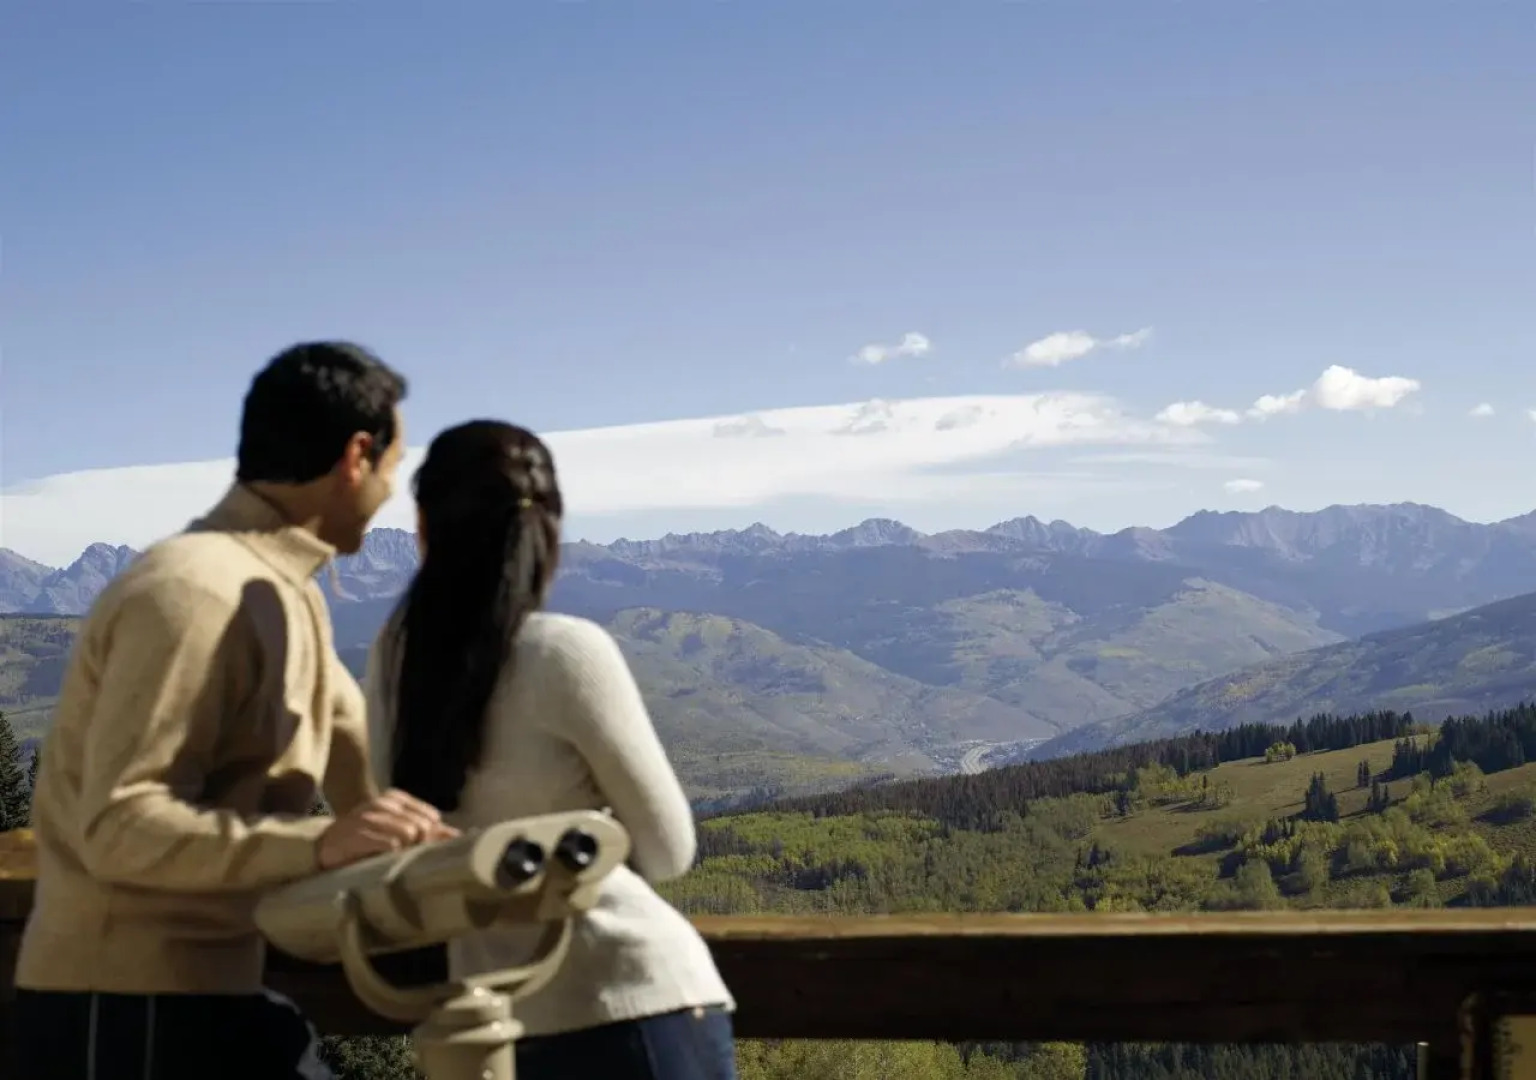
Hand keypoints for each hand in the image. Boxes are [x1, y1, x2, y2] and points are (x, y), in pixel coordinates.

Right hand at [317, 788, 459, 869]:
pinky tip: (379, 860)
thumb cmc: (366, 842)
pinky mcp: (355, 835)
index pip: (431, 816)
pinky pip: (390, 844)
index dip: (431, 836)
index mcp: (394, 798)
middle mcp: (381, 803)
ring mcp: (367, 817)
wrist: (324, 850)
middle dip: (418, 844)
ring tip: (388, 858)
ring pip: (409, 833)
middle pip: (423, 825)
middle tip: (402, 856)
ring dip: (403, 851)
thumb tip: (461, 836)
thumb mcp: (397, 831)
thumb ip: (428, 832)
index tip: (419, 849)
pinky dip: (389, 855)